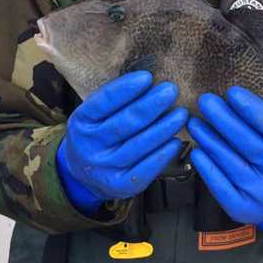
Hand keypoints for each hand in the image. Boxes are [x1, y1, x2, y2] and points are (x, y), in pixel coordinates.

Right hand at [56, 71, 187, 214]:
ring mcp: (105, 167)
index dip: (125, 89)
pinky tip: (175, 141)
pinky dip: (162, 154)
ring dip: (162, 128)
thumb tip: (149, 80)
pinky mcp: (121, 185)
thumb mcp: (95, 115)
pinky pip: (145, 169)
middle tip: (170, 91)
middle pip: (124, 123)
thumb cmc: (97, 134)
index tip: (147, 77)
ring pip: (138, 145)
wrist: (83, 175)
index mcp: (82, 122)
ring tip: (180, 114)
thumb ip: (116, 100)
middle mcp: (90, 145)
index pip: (103, 103)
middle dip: (150, 105)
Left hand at [187, 87, 262, 233]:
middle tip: (206, 101)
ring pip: (232, 163)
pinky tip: (197, 151)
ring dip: (210, 140)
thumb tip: (231, 98)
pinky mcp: (242, 209)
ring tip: (195, 122)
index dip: (253, 111)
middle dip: (225, 121)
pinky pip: (221, 186)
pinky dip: (207, 167)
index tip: (232, 92)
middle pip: (251, 146)